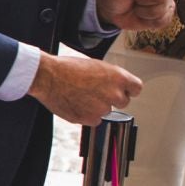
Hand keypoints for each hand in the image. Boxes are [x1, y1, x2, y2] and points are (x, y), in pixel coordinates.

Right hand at [27, 53, 143, 125]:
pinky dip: (86, 114)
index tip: (121, 89)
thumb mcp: (95, 65)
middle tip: (95, 92)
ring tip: (80, 95)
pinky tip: (75, 103)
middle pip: (123, 102)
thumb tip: (114, 86)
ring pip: (106, 111)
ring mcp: (102, 108)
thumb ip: (109, 78)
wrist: (48, 77)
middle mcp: (114, 94)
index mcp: (118, 77)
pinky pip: (93, 120)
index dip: (128, 89)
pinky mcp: (89, 119)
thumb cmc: (67, 67)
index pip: (137, 88)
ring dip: (97, 107)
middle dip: (111, 98)